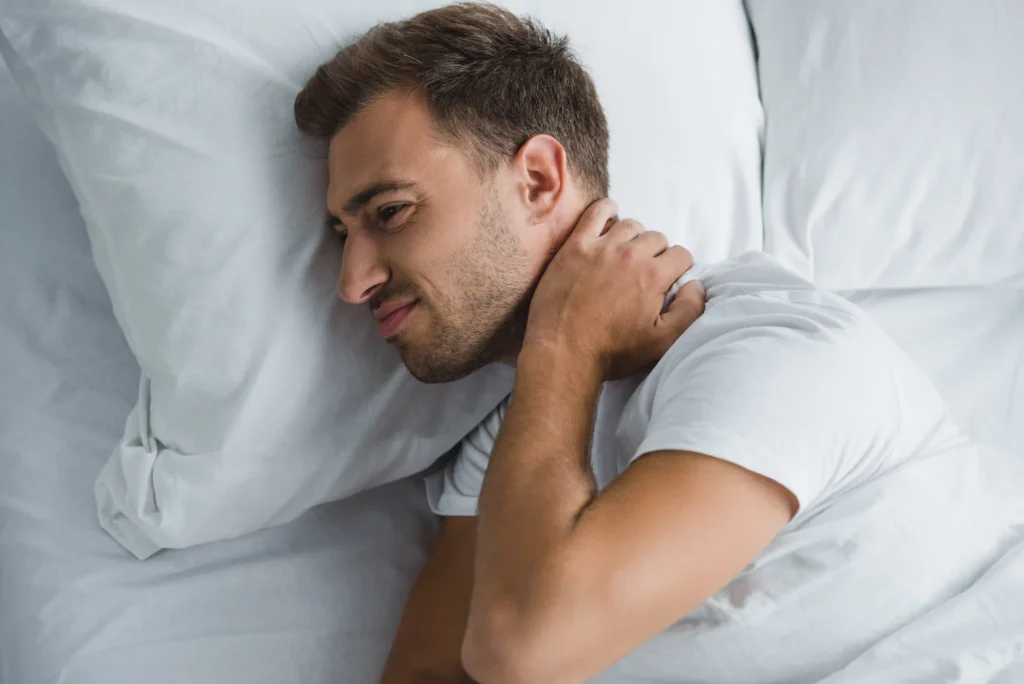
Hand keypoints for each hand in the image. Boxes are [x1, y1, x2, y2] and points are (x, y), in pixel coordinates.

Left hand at [523, 198, 705, 380]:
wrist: (562, 352)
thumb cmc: (611, 351)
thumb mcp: (662, 342)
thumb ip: (689, 311)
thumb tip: (697, 285)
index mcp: (653, 276)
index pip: (681, 255)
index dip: (678, 269)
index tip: (668, 281)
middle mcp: (630, 255)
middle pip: (657, 238)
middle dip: (657, 254)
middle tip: (644, 274)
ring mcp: (600, 246)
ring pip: (630, 225)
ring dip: (634, 237)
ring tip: (627, 256)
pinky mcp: (575, 246)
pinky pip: (595, 213)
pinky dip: (607, 210)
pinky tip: (610, 217)